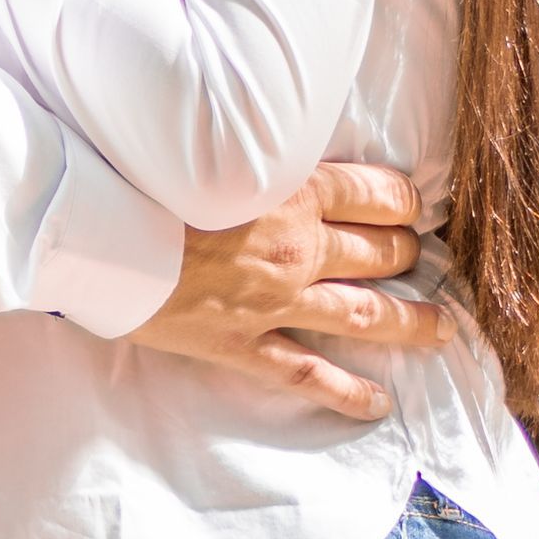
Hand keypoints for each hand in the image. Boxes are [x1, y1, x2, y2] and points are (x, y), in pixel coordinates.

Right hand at [129, 164, 440, 420]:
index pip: (374, 194)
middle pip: (376, 253)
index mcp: (293, 191)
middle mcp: (296, 248)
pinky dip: (348, 392)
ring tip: (440, 330)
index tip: (414, 207)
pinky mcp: (242, 345)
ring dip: (409, 322)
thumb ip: (255, 146)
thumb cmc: (143, 177)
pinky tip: (378, 403)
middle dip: (407, 255)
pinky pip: (308, 374)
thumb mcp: (211, 144)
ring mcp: (273, 302)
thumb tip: (278, 135)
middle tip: (422, 258)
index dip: (402, 201)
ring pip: (363, 314)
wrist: (98, 233)